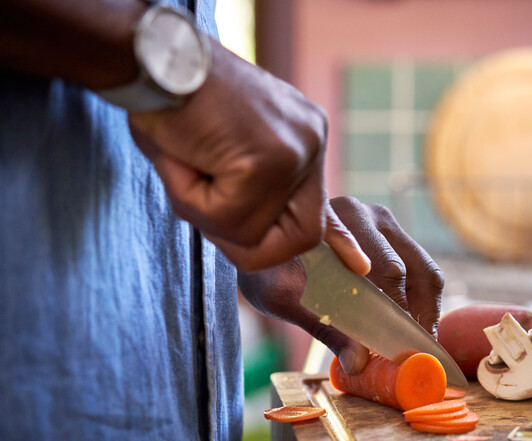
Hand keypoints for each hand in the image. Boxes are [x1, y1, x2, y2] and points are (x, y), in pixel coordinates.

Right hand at [129, 40, 367, 271]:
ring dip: (204, 212)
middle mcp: (311, 142)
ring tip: (186, 161)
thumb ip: (243, 193)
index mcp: (304, 138)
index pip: (323, 210)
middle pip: (302, 237)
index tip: (356, 266)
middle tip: (204, 203)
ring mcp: (297, 151)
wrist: (149, 57)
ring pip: (253, 235)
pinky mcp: (270, 159)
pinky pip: (227, 217)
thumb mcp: (217, 154)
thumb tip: (252, 238)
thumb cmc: (172, 106)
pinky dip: (190, 197)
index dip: (331, 241)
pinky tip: (183, 156)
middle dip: (246, 242)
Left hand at [238, 197, 444, 373]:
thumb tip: (358, 364)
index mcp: (342, 220)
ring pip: (426, 272)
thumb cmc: (269, 268)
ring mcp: (388, 224)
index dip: (396, 311)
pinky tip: (412, 330)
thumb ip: (325, 328)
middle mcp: (371, 215)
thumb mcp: (286, 300)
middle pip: (412, 271)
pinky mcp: (397, 239)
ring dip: (425, 312)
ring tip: (418, 346)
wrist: (264, 244)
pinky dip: (422, 304)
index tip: (399, 346)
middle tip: (414, 353)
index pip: (385, 270)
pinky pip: (423, 273)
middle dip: (414, 316)